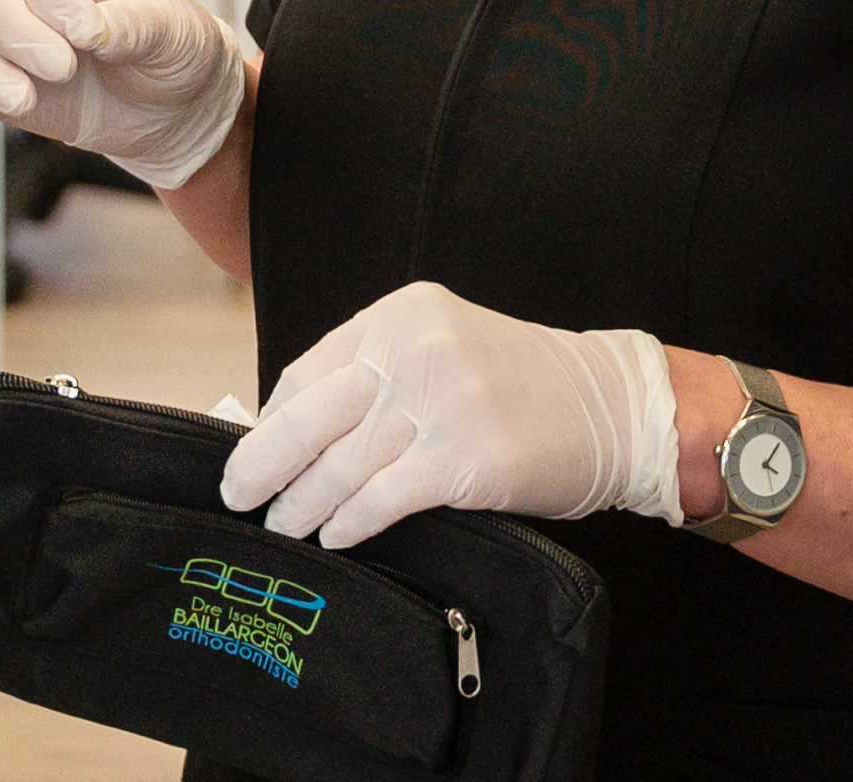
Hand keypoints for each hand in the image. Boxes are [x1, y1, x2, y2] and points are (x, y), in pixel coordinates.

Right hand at [0, 0, 244, 189]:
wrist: (171, 105)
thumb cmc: (174, 48)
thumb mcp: (173, 30)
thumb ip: (133, 26)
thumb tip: (91, 31)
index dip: (54, 0)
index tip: (88, 37)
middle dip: (17, 36)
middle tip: (63, 70)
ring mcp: (7, 30)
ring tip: (27, 101)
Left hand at [218, 281, 681, 549]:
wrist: (615, 408)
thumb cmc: (523, 387)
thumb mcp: (443, 351)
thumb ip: (378, 376)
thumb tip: (294, 433)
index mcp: (401, 317)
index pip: (308, 371)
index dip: (271, 419)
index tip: (251, 450)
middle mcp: (414, 351)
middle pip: (310, 416)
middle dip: (264, 463)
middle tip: (237, 494)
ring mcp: (441, 402)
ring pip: (342, 464)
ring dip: (303, 503)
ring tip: (284, 525)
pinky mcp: (465, 457)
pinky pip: (383, 498)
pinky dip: (350, 522)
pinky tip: (335, 536)